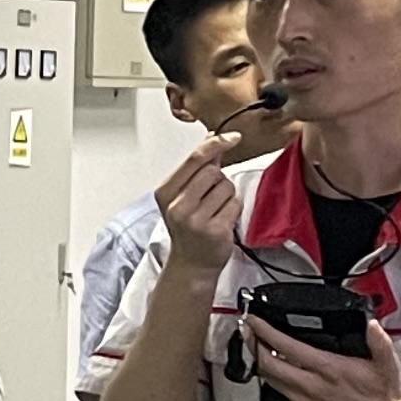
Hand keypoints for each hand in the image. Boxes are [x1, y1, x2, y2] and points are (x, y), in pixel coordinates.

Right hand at [154, 131, 249, 270]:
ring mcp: (196, 220)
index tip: (233, 137)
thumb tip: (213, 140)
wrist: (192, 263)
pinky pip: (235, 204)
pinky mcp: (216, 230)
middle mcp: (177, 206)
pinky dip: (233, 209)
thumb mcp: (182, 197)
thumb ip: (196, 170)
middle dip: (218, 179)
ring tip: (215, 211)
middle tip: (210, 198)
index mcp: (165, 193)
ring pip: (226, 186)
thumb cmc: (188, 228)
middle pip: (212, 171)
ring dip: (227, 195)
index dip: (216, 144)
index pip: (194, 159)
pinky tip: (222, 220)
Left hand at [241, 313, 400, 400]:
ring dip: (260, 363)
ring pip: (269, 381)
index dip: (265, 332)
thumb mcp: (385, 363)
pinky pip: (279, 396)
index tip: (254, 321)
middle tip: (248, 331)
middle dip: (253, 345)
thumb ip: (378, 341)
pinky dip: (274, 382)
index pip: (286, 347)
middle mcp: (312, 387)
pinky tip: (277, 372)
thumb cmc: (380, 393)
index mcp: (328, 370)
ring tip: (257, 347)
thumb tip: (370, 325)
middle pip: (268, 365)